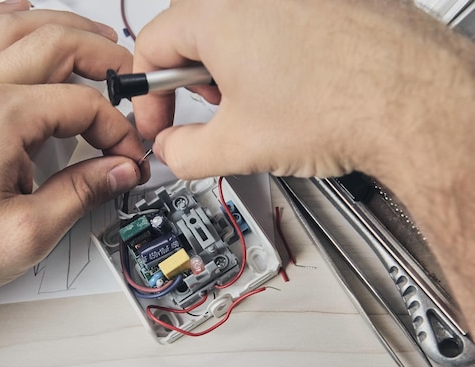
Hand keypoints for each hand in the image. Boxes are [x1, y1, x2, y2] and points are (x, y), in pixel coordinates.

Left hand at [0, 0, 147, 343]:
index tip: (126, 154)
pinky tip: (11, 13)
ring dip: (56, 24)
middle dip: (100, 53)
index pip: (81, 103)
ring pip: (8, 26)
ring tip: (87, 35)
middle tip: (126, 73)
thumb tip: (118, 170)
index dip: (117, 128)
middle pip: (51, 42)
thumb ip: (82, 192)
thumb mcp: (25, 233)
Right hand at [132, 0, 472, 180]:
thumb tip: (172, 149)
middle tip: (219, 115)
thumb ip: (183, 152)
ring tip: (265, 105)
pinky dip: (272, 55)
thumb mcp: (237, 147)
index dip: (149, 96)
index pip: (151, 48)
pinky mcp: (323, 0)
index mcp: (217, 14)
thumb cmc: (342, 109)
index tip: (160, 123)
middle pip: (192, 36)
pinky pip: (276, 22)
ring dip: (235, 70)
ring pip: (236, 29)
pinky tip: (295, 88)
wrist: (417, 104)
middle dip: (196, 84)